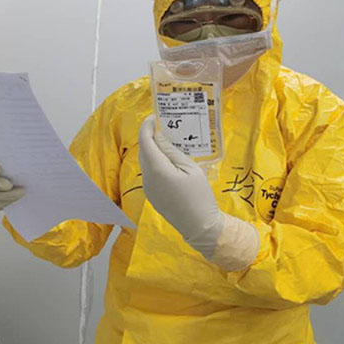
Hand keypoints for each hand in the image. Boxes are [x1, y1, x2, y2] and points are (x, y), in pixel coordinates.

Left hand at [138, 116, 223, 256]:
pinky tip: (169, 160)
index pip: (145, 141)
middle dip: (150, 137)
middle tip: (164, 126)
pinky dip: (156, 162)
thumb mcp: (190, 169)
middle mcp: (147, 178)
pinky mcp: (152, 195)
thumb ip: (172, 151)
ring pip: (146, 162)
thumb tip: (159, 137)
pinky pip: (150, 173)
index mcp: (157, 169)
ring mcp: (148, 188)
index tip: (154, 116)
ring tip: (169, 141)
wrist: (200, 226)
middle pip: (144, 151)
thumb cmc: (199, 196)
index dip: (147, 126)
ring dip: (153, 150)